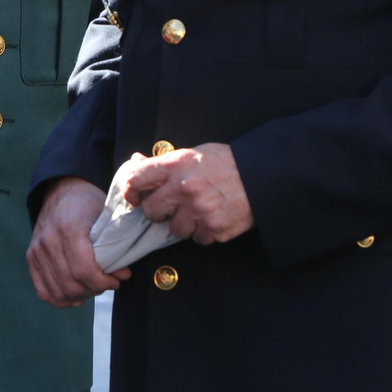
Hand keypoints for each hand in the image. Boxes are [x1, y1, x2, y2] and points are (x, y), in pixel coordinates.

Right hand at [28, 177, 128, 307]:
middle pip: (71, 284)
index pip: (83, 270)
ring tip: (93, 287)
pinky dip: (60, 299)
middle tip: (107, 283)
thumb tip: (122, 274)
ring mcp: (36, 250)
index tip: (115, 281)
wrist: (61, 189)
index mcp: (69, 229)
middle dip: (94, 289)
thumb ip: (115, 246)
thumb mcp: (105, 216)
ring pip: (58, 291)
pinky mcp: (31, 257)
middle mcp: (48, 241)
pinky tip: (75, 297)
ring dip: (80, 295)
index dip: (102, 282)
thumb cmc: (86, 202)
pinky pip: (43, 290)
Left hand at [121, 143, 253, 244]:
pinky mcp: (214, 229)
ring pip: (174, 230)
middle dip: (159, 211)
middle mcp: (185, 189)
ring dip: (183, 223)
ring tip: (198, 210)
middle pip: (152, 211)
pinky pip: (198, 238)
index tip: (134, 197)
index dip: (131, 190)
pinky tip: (213, 217)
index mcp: (177, 165)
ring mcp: (200, 211)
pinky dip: (203, 231)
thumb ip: (165, 163)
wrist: (261, 176)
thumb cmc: (226, 162)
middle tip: (171, 206)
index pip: (137, 179)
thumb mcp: (193, 153)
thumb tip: (136, 163)